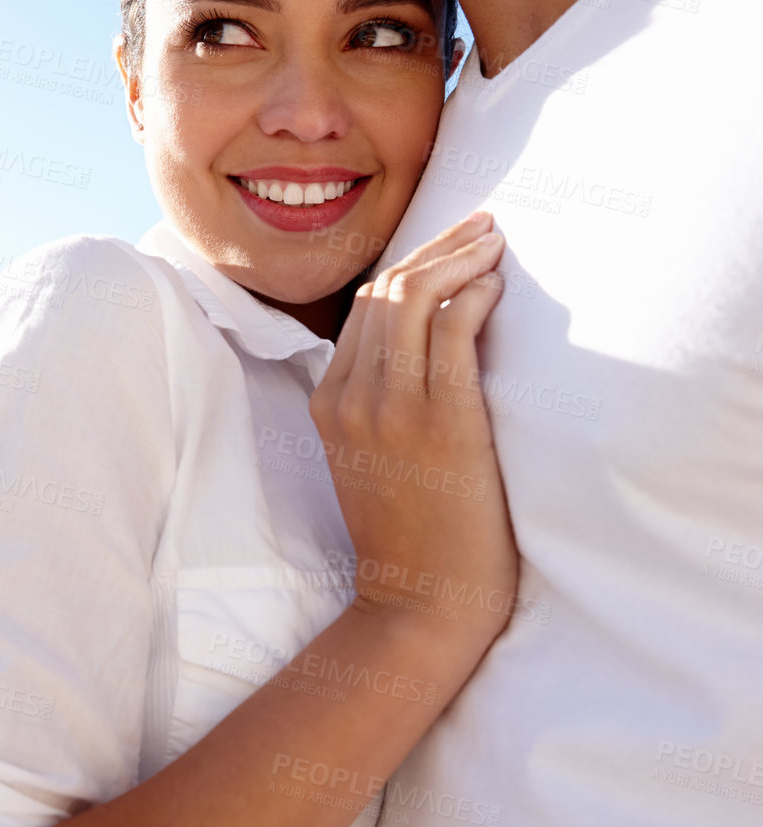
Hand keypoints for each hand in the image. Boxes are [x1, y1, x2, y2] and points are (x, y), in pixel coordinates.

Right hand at [310, 210, 516, 686]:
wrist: (420, 599)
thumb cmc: (411, 532)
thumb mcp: (370, 457)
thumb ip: (380, 400)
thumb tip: (423, 343)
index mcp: (330, 401)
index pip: (364, 304)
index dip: (411, 262)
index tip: (453, 244)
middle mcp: (352, 396)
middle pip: (387, 289)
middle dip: (438, 245)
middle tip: (483, 227)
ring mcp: (392, 408)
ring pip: (416, 298)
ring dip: (461, 259)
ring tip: (495, 245)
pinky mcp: (441, 423)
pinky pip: (452, 332)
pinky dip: (475, 296)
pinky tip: (496, 289)